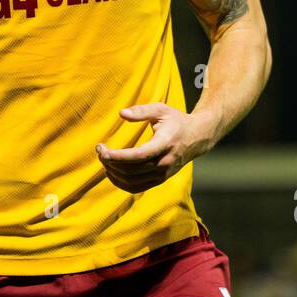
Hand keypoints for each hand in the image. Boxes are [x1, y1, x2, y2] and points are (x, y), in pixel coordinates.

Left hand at [96, 103, 215, 192]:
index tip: (103, 150)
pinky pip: (136, 187)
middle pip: (132, 169)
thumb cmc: (176, 121)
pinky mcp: (160, 180)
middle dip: (111, 162)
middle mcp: (165, 162)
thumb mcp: (161, 109)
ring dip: (113, 172)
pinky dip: (121, 183)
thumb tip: (121, 113)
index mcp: (165, 143)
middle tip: (100, 149)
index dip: (118, 156)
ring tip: (104, 158)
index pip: (139, 155)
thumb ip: (141, 111)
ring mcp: (163, 174)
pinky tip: (111, 172)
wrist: (197, 137)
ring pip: (132, 181)